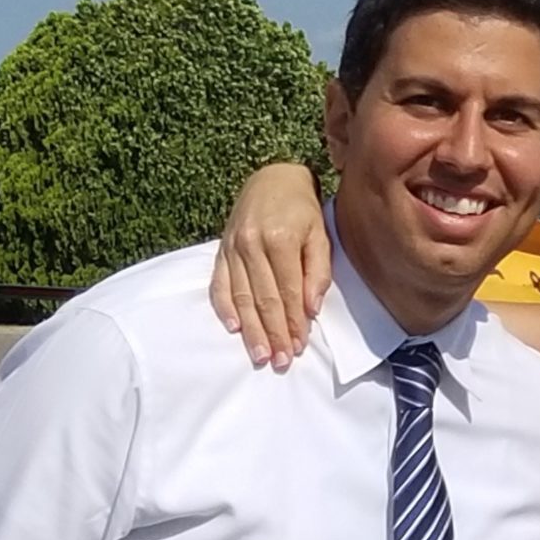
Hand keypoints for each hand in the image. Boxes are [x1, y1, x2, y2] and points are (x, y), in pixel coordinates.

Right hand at [207, 162, 331, 370]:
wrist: (273, 178)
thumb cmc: (303, 211)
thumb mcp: (320, 235)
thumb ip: (318, 272)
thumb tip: (311, 309)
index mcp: (279, 240)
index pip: (288, 292)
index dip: (294, 322)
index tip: (299, 347)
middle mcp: (251, 244)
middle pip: (263, 299)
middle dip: (273, 333)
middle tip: (280, 361)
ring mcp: (232, 247)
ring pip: (241, 296)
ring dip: (251, 329)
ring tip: (259, 354)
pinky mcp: (221, 249)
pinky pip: (219, 283)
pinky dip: (225, 307)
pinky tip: (233, 328)